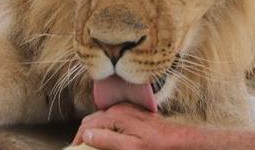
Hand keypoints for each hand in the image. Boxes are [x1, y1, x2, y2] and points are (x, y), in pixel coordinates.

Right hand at [71, 103, 193, 149]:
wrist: (177, 140)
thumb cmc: (155, 146)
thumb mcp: (130, 148)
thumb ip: (107, 140)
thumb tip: (87, 135)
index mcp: (117, 116)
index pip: (87, 126)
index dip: (77, 140)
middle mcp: (120, 109)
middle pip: (92, 120)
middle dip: (83, 135)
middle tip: (81, 149)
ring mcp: (126, 110)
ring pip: (101, 119)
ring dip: (94, 131)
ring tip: (92, 145)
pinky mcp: (132, 113)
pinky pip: (112, 119)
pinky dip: (105, 128)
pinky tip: (107, 138)